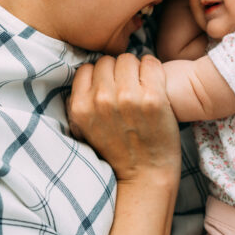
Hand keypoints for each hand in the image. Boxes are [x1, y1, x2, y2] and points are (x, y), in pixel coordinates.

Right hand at [68, 54, 180, 182]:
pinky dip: (153, 68)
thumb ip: (79, 100)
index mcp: (81, 106)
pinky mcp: (153, 98)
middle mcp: (102, 100)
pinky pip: (151, 62)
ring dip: (135, 69)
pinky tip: (154, 83)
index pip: (88, 68)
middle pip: (108, 61)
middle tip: (128, 87)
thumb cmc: (116, 151)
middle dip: (117, 72)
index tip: (110, 88)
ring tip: (141, 86)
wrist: (144, 175)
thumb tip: (85, 72)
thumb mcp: (83, 128)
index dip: (100, 76)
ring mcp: (128, 98)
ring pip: (128, 59)